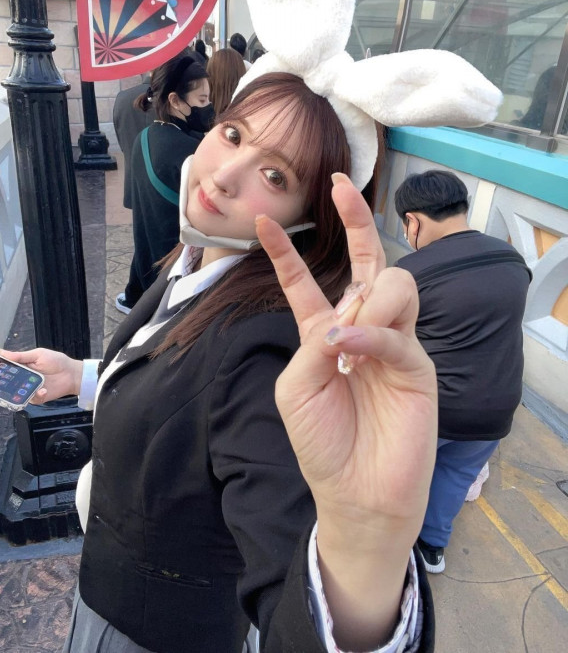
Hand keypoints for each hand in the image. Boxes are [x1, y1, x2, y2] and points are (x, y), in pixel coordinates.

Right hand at [0, 348, 82, 403]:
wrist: (72, 374)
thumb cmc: (56, 361)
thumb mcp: (38, 354)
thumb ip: (20, 356)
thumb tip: (1, 352)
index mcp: (20, 368)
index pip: (2, 372)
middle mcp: (22, 380)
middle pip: (3, 387)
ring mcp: (28, 390)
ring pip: (14, 395)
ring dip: (12, 394)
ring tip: (13, 391)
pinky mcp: (37, 398)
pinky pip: (31, 399)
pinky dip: (36, 395)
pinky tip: (43, 389)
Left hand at [256, 174, 436, 648]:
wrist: (354, 492)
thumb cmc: (319, 442)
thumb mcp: (296, 387)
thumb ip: (314, 341)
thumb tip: (349, 313)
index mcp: (324, 332)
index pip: (306, 282)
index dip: (285, 253)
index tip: (263, 220)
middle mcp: (361, 329)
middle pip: (366, 262)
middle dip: (355, 220)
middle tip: (341, 187)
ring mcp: (392, 343)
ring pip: (393, 284)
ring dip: (368, 297)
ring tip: (348, 335)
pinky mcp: (417, 364)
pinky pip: (396, 333)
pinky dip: (370, 336)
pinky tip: (350, 351)